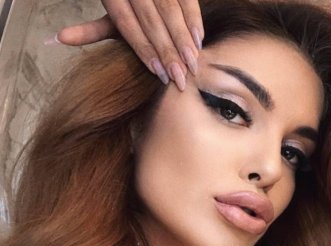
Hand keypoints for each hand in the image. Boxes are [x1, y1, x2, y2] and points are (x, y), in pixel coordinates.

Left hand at [55, 1, 203, 91]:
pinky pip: (187, 0)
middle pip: (153, 23)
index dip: (146, 51)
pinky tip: (199, 40)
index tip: (160, 74)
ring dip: (184, 39)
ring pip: (171, 11)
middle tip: (180, 77)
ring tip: (193, 63)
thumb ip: (89, 30)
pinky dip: (194, 19)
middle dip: (169, 51)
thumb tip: (56, 40)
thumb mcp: (109, 13)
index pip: (130, 28)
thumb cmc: (124, 1)